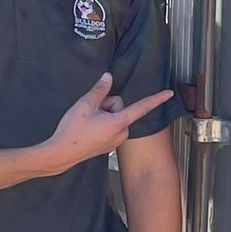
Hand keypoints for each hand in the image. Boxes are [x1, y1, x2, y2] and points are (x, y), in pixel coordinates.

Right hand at [47, 73, 173, 171]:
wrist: (61, 154)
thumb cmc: (72, 131)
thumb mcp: (84, 105)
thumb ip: (99, 89)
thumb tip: (108, 77)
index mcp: (118, 123)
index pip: (142, 107)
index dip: (156, 99)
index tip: (169, 94)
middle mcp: (122, 133)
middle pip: (120, 107)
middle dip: (107, 105)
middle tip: (91, 113)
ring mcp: (117, 140)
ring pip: (115, 116)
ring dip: (104, 115)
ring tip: (88, 123)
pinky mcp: (111, 144)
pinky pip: (111, 126)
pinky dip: (102, 123)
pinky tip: (89, 129)